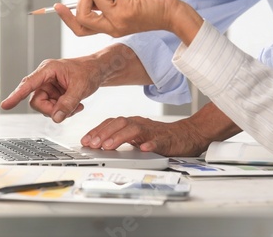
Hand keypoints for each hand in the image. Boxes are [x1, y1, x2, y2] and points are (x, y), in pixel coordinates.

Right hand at [0, 56, 102, 122]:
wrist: (98, 70)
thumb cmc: (89, 71)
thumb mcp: (80, 88)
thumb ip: (68, 103)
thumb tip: (56, 118)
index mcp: (48, 69)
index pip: (28, 84)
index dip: (16, 95)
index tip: (5, 105)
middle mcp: (45, 78)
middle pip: (37, 101)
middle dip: (52, 109)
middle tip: (69, 110)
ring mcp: (48, 87)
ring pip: (45, 107)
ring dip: (60, 111)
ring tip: (76, 105)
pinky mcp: (53, 93)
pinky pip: (52, 108)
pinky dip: (64, 110)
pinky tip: (76, 105)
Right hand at [55, 0, 175, 36]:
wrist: (172, 14)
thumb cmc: (150, 9)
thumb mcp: (125, 8)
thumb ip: (109, 4)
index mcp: (109, 29)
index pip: (82, 28)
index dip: (67, 18)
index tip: (57, 6)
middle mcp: (112, 28)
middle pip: (83, 14)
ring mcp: (118, 19)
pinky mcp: (127, 9)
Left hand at [80, 102, 241, 155]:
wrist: (187, 135)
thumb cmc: (160, 136)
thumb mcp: (137, 137)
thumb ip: (121, 138)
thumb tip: (99, 145)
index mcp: (132, 123)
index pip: (111, 123)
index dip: (97, 130)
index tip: (85, 140)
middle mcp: (140, 123)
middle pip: (119, 123)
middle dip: (103, 133)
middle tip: (93, 144)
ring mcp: (153, 130)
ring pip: (134, 130)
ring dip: (119, 137)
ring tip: (109, 146)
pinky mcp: (166, 138)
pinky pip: (158, 140)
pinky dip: (150, 144)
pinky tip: (143, 149)